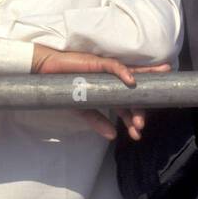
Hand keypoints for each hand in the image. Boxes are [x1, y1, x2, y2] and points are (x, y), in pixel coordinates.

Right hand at [30, 47, 170, 141]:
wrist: (47, 74)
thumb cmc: (65, 89)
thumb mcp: (82, 110)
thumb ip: (98, 121)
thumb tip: (113, 136)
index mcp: (109, 92)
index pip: (126, 105)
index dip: (133, 118)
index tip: (137, 133)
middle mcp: (112, 81)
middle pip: (133, 93)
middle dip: (138, 110)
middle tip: (140, 125)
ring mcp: (107, 71)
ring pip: (131, 76)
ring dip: (141, 88)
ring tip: (150, 99)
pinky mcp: (98, 62)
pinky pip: (113, 66)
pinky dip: (124, 72)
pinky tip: (131, 81)